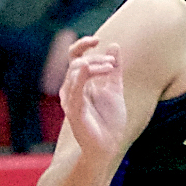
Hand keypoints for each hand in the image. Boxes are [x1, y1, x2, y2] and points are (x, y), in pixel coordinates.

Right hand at [58, 35, 127, 159]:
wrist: (109, 146)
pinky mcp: (74, 111)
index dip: (82, 45)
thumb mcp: (115, 89)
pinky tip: (93, 69)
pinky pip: (75, 90)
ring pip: (76, 72)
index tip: (97, 39)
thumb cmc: (109, 121)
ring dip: (95, 65)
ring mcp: (71, 100)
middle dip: (95, 58)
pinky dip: (83, 76)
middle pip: (77, 63)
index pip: (73, 57)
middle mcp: (70, 89)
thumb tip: (114, 45)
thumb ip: (114, 69)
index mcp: (78, 83)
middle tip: (112, 65)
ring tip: (111, 68)